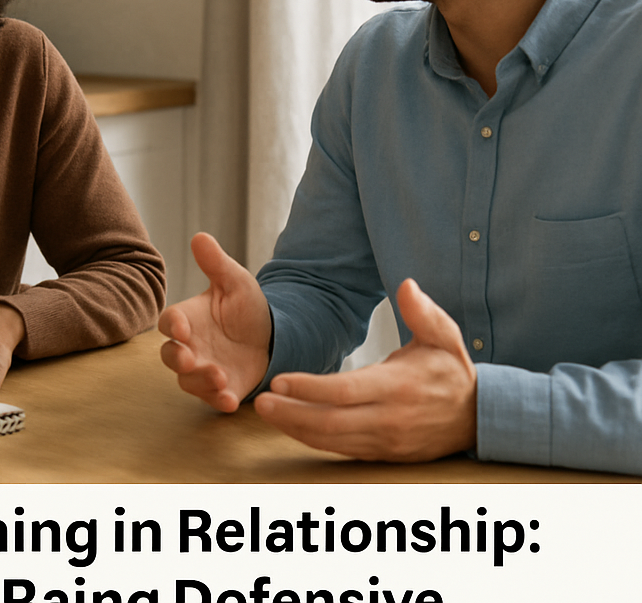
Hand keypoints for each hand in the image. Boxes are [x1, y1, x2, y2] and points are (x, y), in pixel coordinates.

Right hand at [158, 232, 271, 411]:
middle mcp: (191, 346)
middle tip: (190, 360)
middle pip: (170, 356)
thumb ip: (216, 263)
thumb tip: (200, 236)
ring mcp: (203, 370)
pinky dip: (219, 401)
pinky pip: (213, 399)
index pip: (169, 321)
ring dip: (200, 382)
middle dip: (178, 359)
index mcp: (189, 318)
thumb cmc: (246, 307)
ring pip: (188, 381)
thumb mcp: (235, 282)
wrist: (274, 336)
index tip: (181, 328)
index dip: (171, 326)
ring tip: (220, 377)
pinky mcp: (221, 389)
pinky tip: (230, 400)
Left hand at [253, 278, 476, 460]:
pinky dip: (312, 439)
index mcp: (399, 386)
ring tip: (265, 412)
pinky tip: (290, 425)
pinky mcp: (383, 453)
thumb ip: (422, 312)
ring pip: (332, 440)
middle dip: (292, 413)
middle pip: (331, 422)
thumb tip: (406, 284)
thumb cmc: (452, 369)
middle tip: (259, 401)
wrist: (479, 417)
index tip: (279, 380)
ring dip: (295, 428)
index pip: (346, 391)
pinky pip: (341, 450)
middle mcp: (390, 418)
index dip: (310, 388)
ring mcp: (386, 440)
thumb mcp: (445, 335)